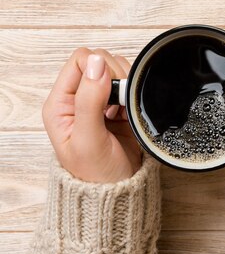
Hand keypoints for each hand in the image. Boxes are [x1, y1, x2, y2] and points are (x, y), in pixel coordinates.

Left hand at [43, 48, 141, 182]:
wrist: (119, 192)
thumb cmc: (97, 174)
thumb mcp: (88, 138)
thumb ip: (90, 99)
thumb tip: (97, 62)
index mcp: (60, 103)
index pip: (80, 61)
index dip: (100, 68)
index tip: (113, 91)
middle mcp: (77, 99)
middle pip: (100, 61)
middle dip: (116, 76)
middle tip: (120, 102)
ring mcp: (98, 103)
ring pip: (116, 71)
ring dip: (126, 85)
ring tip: (124, 110)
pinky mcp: (118, 109)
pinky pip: (129, 86)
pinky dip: (134, 93)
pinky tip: (130, 112)